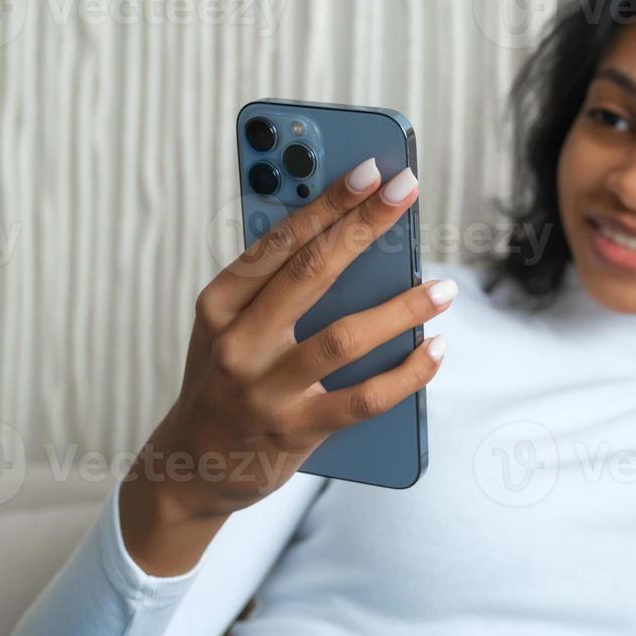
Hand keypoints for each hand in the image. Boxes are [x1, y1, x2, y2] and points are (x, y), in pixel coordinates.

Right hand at [120, 159, 451, 573]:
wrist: (190, 467)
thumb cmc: (226, 379)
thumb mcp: (231, 325)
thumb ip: (278, 286)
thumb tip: (356, 236)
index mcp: (220, 303)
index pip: (279, 239)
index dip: (328, 201)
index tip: (370, 168)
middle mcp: (237, 343)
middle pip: (312, 273)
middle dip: (365, 226)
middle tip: (408, 191)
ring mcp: (264, 391)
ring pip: (345, 337)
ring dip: (403, 308)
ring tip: (445, 289)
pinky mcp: (295, 432)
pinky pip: (364, 399)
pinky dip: (408, 373)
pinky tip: (436, 349)